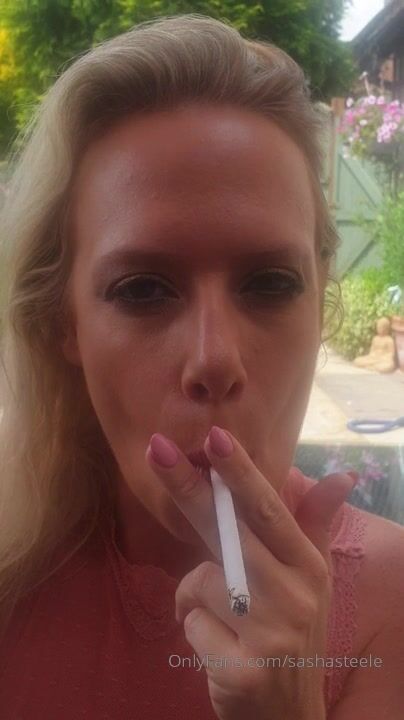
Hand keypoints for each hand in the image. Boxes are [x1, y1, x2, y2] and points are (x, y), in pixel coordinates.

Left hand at [145, 426, 355, 719]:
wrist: (289, 717)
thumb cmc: (290, 634)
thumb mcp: (310, 581)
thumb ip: (313, 524)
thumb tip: (343, 475)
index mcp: (309, 566)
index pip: (270, 510)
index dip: (240, 472)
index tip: (213, 436)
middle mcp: (297, 596)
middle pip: (230, 531)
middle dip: (190, 487)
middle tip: (155, 449)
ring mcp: (273, 635)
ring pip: (201, 581)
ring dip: (194, 596)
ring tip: (220, 618)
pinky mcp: (244, 671)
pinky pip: (191, 625)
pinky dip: (193, 630)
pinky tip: (218, 648)